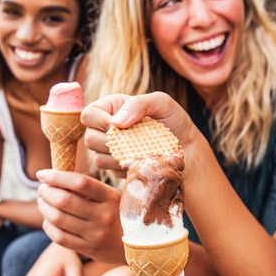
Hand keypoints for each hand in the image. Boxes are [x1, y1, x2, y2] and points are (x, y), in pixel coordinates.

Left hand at [36, 169, 124, 263]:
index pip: (80, 183)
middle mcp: (103, 216)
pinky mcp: (89, 250)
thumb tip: (58, 176)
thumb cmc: (121, 214)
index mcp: (111, 197)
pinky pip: (60, 238)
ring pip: (58, 219)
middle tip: (41, 189)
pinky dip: (48, 226)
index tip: (42, 174)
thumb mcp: (115, 197)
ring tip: (42, 201)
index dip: (57, 176)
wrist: (140, 246)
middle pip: (64, 200)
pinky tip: (48, 220)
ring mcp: (96, 235)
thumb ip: (92, 188)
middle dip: (46, 192)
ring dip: (44, 207)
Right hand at [81, 92, 195, 174]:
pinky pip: (110, 172)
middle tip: (132, 142)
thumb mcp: (161, 103)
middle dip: (110, 142)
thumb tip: (116, 122)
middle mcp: (106, 129)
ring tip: (139, 151)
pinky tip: (140, 161)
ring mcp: (110, 150)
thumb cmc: (175, 122)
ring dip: (118, 157)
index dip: (99, 122)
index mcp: (112, 108)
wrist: (187, 150)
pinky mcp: (116, 168)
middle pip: (89, 138)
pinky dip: (124, 168)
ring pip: (97, 158)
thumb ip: (137, 104)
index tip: (120, 127)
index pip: (88, 114)